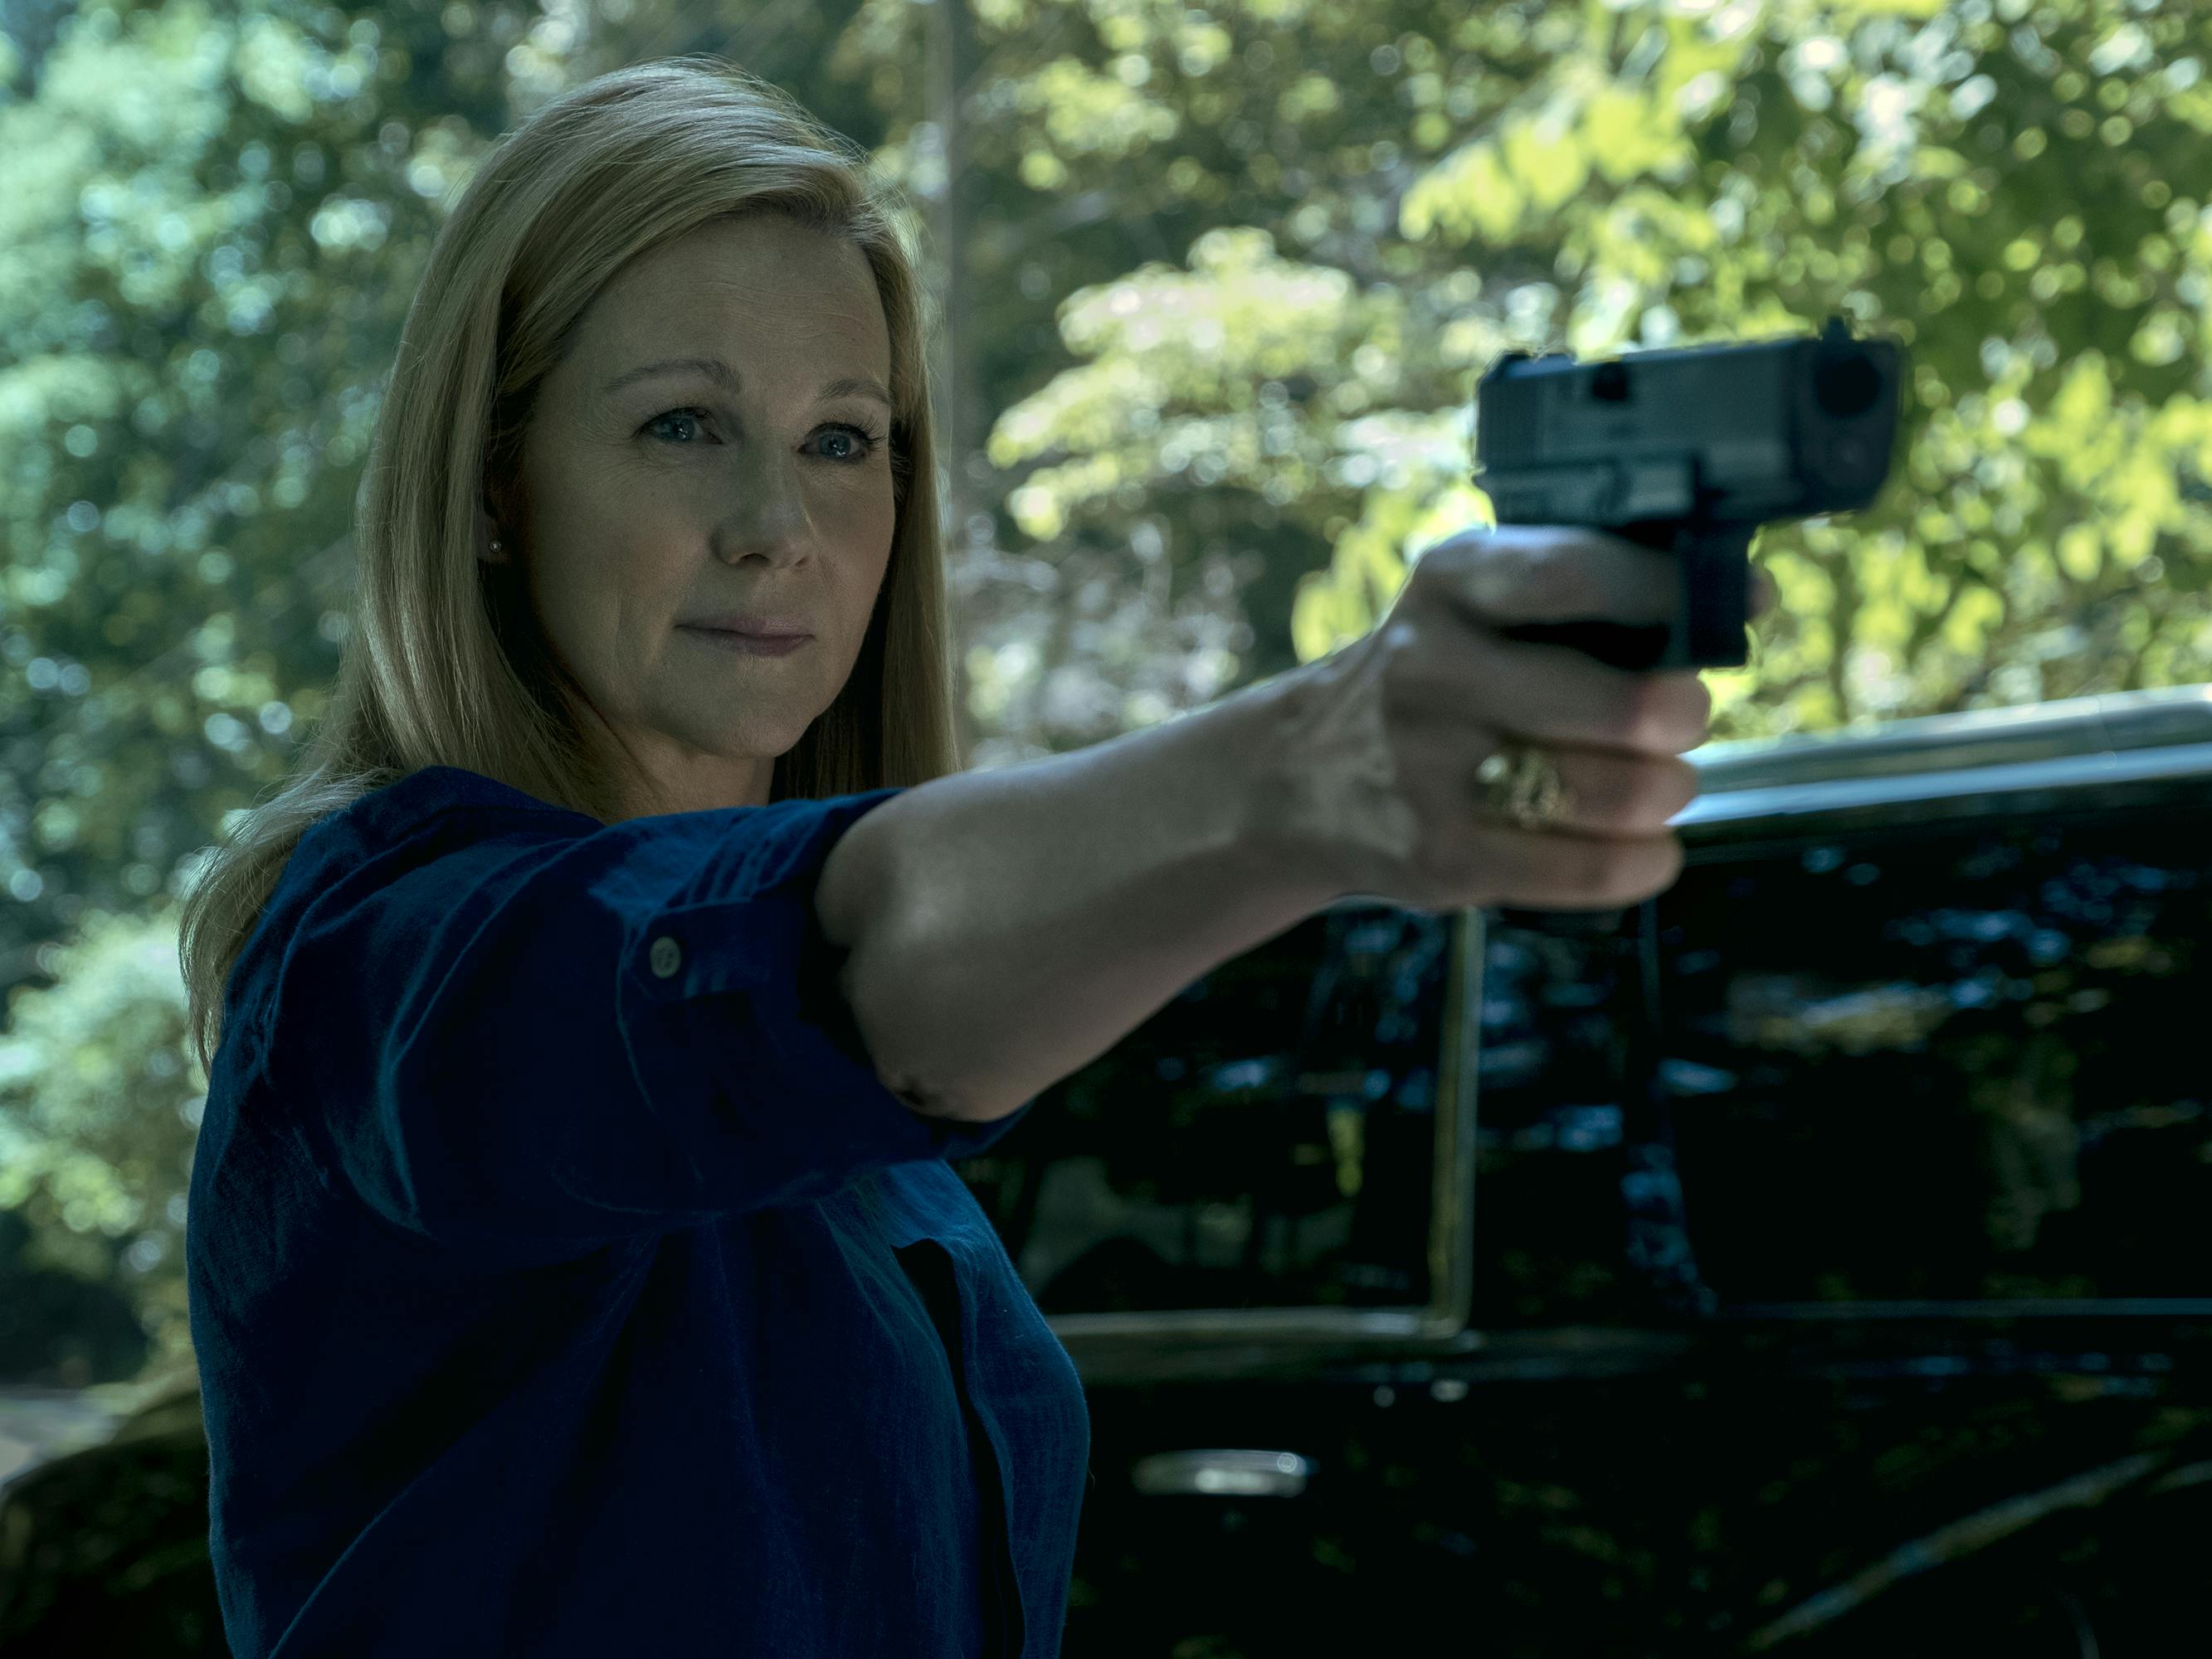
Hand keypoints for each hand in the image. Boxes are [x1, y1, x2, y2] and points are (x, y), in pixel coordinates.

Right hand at [1257, 526, 1767, 911]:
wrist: (1294, 780)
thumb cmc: (1430, 684)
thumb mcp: (1466, 611)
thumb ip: (1566, 603)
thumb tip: (1723, 606)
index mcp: (1449, 585)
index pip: (1577, 574)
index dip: (1675, 590)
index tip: (1742, 602)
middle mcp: (1430, 669)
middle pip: (1617, 702)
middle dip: (1683, 714)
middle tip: (1684, 718)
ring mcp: (1429, 769)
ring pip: (1614, 792)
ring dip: (1669, 792)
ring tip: (1665, 785)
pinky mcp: (1439, 857)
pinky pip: (1586, 868)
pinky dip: (1645, 863)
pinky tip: (1649, 849)